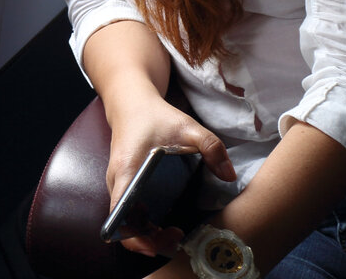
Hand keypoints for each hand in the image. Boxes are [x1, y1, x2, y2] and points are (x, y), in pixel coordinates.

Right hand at [104, 92, 237, 256]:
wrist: (131, 103)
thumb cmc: (155, 116)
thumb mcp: (188, 127)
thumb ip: (211, 148)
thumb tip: (229, 176)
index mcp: (127, 170)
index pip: (118, 214)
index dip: (133, 236)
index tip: (156, 243)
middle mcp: (116, 181)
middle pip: (123, 224)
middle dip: (148, 239)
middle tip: (176, 238)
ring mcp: (117, 184)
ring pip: (125, 220)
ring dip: (146, 233)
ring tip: (174, 233)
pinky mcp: (122, 184)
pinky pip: (128, 212)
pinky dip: (143, 222)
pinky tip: (163, 222)